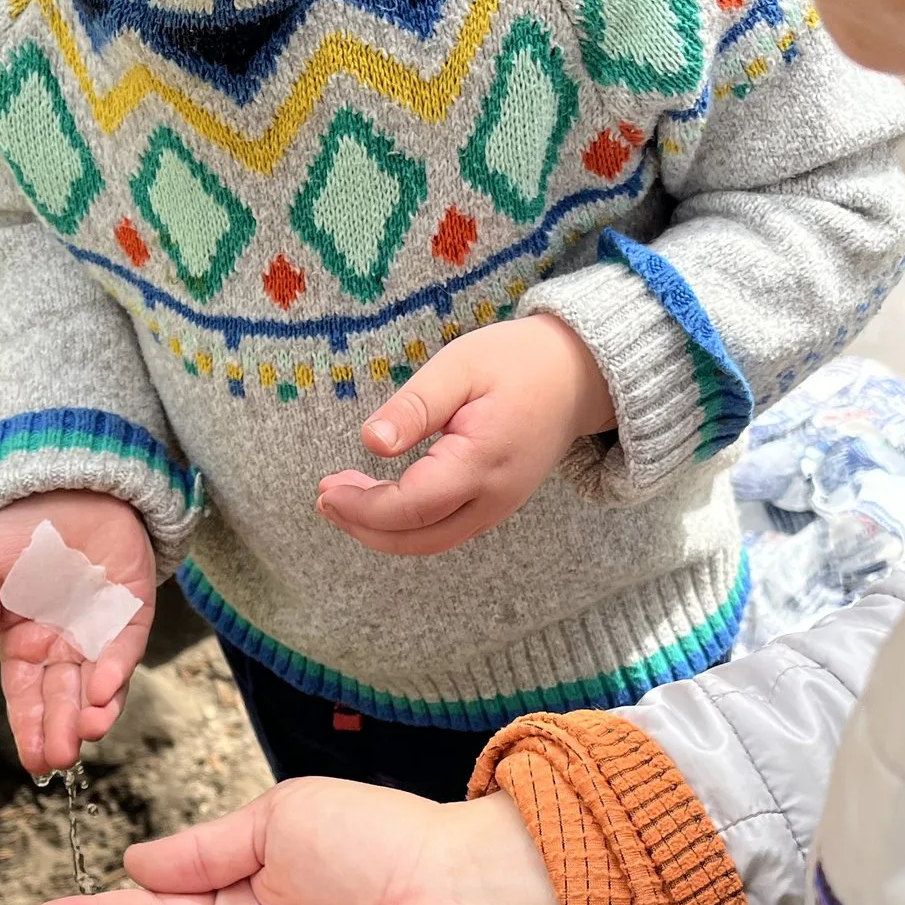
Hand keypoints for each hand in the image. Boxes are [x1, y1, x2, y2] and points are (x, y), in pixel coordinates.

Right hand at [0, 491, 155, 777]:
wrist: (67, 482)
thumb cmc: (20, 527)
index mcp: (26, 642)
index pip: (27, 695)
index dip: (29, 727)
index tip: (32, 761)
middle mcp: (66, 645)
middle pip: (63, 698)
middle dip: (61, 730)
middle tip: (59, 758)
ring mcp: (102, 630)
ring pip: (99, 682)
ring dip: (93, 710)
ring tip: (85, 734)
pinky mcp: (134, 610)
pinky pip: (126, 646)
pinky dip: (117, 670)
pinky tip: (103, 691)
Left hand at [316, 313, 614, 555]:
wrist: (579, 375)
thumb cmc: (518, 362)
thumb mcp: (460, 367)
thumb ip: (415, 407)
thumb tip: (370, 442)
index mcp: (480, 463)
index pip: (409, 506)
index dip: (361, 508)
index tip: (325, 490)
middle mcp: (492, 498)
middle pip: (417, 539)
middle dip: (364, 527)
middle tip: (325, 498)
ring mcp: (498, 507)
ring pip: (431, 542)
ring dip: (382, 531)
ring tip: (343, 501)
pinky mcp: (497, 504)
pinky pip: (445, 531)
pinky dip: (407, 526)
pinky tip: (381, 501)